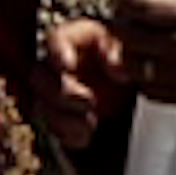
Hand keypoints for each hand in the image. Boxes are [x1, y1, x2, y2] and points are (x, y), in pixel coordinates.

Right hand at [35, 12, 126, 151]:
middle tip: (89, 102)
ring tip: (90, 124)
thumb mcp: (133, 54)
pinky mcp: (58, 117)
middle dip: (61, 92)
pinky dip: (67, 134)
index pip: (56, 38)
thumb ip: (122, 54)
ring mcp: (54, 92)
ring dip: (62, 117)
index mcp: (77, 40)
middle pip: (38, 74)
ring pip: (40, 103)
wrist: (137, 98)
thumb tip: (115, 66)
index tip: (68, 67)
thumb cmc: (133, 66)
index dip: (57, 52)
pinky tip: (86, 136)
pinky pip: (50, 127)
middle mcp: (58, 65)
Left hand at [111, 0, 175, 118]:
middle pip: (126, 34)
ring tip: (137, 50)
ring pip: (130, 65)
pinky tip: (153, 72)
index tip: (123, 1)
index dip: (123, 1)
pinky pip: (146, 89)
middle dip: (121, 27)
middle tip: (125, 23)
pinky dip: (143, 80)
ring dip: (128, 55)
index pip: (139, 5)